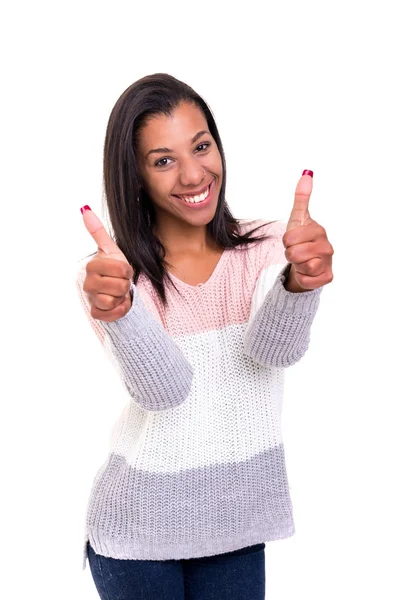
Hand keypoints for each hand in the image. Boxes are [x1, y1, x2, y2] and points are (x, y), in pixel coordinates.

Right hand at [81, 206, 133, 321]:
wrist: (114, 289)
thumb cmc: (113, 268)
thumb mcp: (110, 249)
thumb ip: (98, 231)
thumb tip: (84, 209)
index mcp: (92, 265)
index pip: (122, 268)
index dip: (127, 270)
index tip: (122, 270)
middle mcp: (88, 282)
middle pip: (121, 285)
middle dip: (125, 284)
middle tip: (119, 281)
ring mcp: (90, 298)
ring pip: (116, 300)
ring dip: (123, 297)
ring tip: (118, 292)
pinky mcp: (96, 312)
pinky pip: (113, 313)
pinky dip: (120, 310)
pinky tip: (117, 303)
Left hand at [282, 172, 333, 291]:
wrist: (307, 263)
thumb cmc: (302, 240)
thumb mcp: (298, 218)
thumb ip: (301, 197)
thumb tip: (307, 174)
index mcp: (319, 230)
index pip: (289, 238)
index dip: (286, 241)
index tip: (294, 240)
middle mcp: (327, 246)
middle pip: (293, 253)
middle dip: (290, 254)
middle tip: (297, 252)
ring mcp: (328, 262)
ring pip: (301, 266)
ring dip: (297, 266)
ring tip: (303, 261)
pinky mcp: (327, 277)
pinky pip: (306, 280)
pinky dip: (303, 278)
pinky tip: (307, 272)